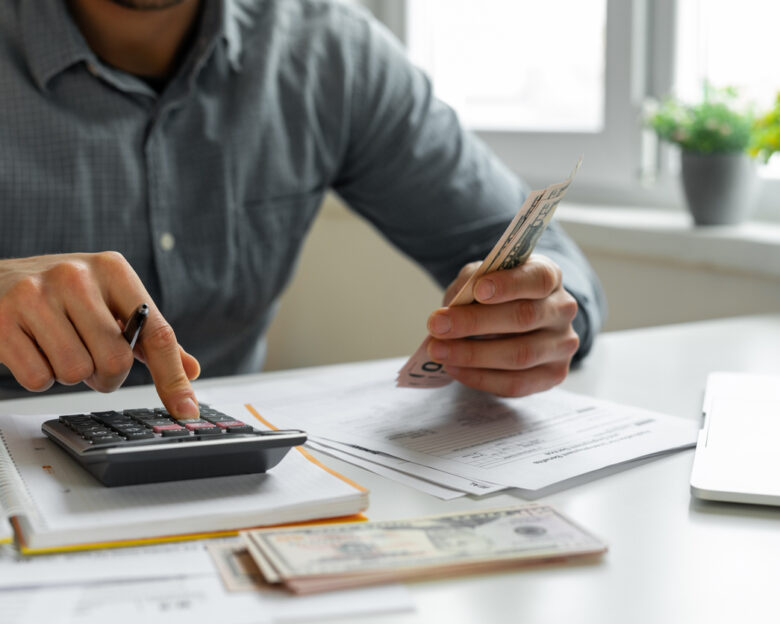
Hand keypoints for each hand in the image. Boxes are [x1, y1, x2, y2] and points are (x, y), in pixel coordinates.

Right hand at [0, 252, 200, 417]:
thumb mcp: (109, 301)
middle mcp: (76, 275)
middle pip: (116, 361)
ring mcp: (35, 295)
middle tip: (90, 360)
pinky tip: (31, 349)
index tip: (186, 410)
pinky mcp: (1, 320)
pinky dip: (39, 376)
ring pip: (76, 372)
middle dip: (105, 376)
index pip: (157, 333)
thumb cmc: (61, 295)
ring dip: (71, 375)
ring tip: (57, 348)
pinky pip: (39, 378)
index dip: (172, 378)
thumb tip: (191, 370)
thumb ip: (150, 337)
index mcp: (113, 270)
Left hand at [426, 255, 578, 396]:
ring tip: (438, 351)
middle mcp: (562, 309)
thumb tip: (453, 308)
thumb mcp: (481, 278)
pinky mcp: (553, 375)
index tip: (478, 290)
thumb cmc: (495, 296)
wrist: (513, 322)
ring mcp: (562, 344)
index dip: (509, 285)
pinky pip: (516, 383)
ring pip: (520, 354)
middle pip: (524, 317)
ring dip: (472, 355)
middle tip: (437, 325)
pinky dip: (480, 378)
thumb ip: (470, 283)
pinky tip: (454, 368)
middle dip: (475, 322)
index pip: (538, 278)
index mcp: (549, 276)